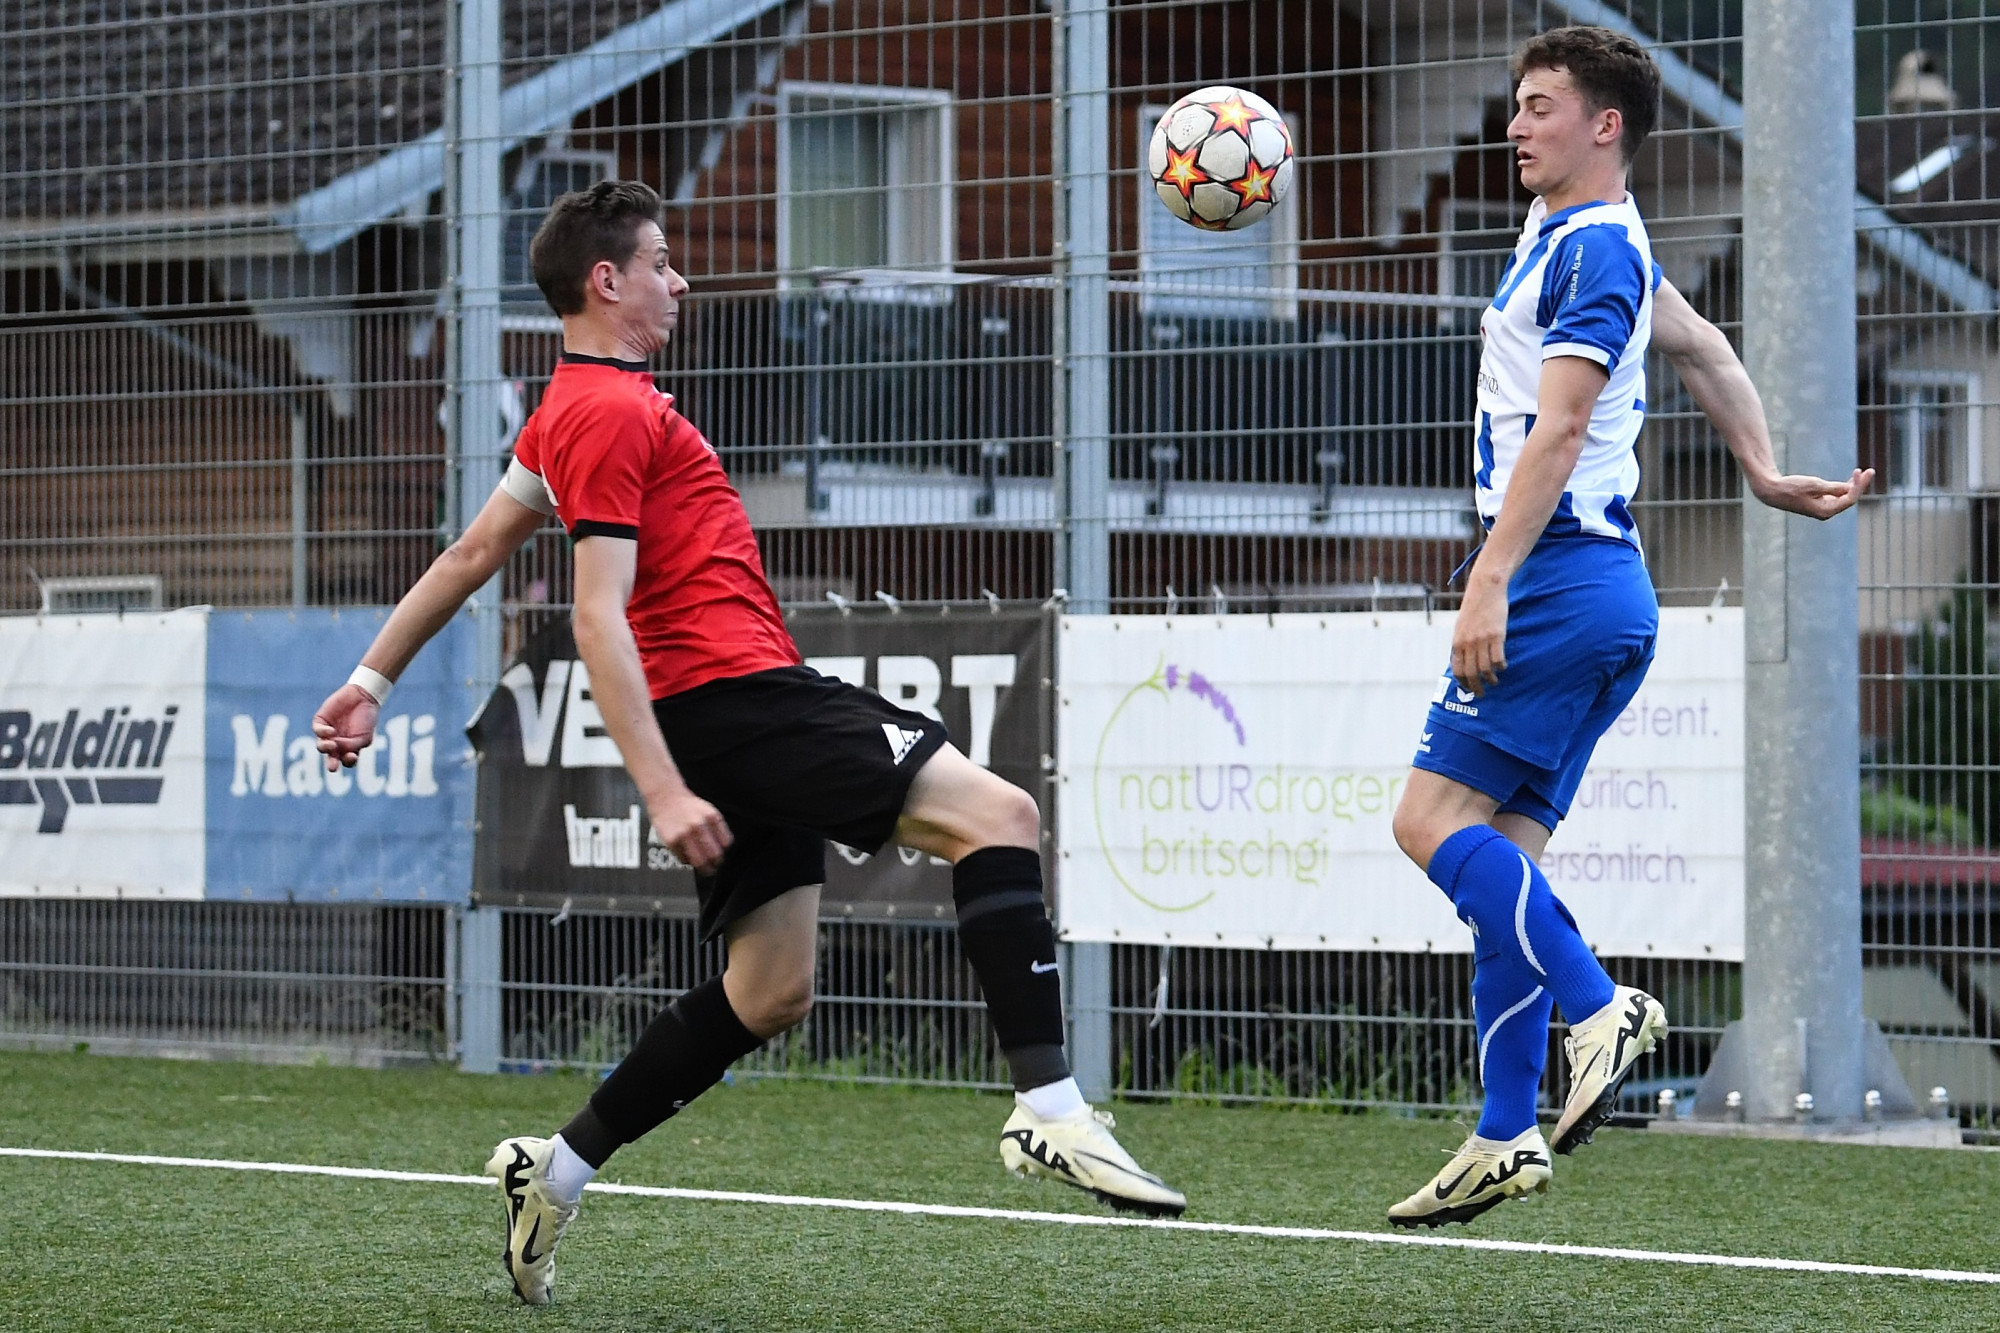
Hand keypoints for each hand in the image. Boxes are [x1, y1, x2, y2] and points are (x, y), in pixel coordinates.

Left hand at [312, 683, 379, 771]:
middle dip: (332, 764)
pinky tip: (331, 731)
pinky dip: (323, 732)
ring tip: (332, 745)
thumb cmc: (367, 717)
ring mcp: (328, 733)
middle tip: (333, 768)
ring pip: (321, 746)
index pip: (346, 761)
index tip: (353, 756)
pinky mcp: (321, 721)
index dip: (348, 762)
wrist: (363, 696)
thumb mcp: (365, 736)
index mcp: (349, 748)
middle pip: (331, 757)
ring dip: (326, 748)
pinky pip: (318, 730)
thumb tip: (337, 749)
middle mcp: (337, 743)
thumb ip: (352, 746)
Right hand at [647, 786, 732, 874]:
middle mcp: (699, 825)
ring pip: (700, 861)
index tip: (720, 853)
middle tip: (714, 866)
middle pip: (715, 855)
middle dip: (716, 863)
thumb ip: (716, 828)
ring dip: (703, 868)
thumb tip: (722, 849)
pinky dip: (687, 861)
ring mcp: (685, 834)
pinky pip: (684, 859)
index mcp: (712, 817)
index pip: (726, 843)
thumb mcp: (708, 811)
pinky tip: (687, 855)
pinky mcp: (672, 841)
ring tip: (704, 868)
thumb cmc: (687, 805)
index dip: (723, 850)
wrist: (665, 797)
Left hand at [1452, 577, 1508, 696]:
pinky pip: (1498, 659)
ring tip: (1494, 681)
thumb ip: (1461, 643)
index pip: (1458, 670)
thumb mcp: (1461, 626)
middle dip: (1476, 687)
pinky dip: (1500, 666)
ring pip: (1485, 669)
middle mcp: (1468, 643)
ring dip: (1490, 679)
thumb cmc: (1474, 608)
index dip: (1463, 683)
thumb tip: (1461, 659)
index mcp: (1457, 642)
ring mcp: (1482, 640)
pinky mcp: (1497, 635)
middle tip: (1482, 694)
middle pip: (1471, 673)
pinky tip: (1503, 667)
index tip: (1468, 689)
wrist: (1485, 589)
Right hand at [1752, 467, 1874, 519]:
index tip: (1861, 471)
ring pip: (1844, 497)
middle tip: (1869, 471)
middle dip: (1859, 485)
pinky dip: (1843, 487)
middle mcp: (1826, 512)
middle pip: (1849, 499)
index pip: (1849, 499)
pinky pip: (1836, 495)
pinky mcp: (1818, 503)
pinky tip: (1850, 479)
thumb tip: (1850, 488)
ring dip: (1853, 485)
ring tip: (1861, 473)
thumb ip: (1834, 487)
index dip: (1858, 485)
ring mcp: (1822, 508)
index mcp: (1825, 511)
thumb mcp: (1814, 485)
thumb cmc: (1791, 487)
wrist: (1772, 491)